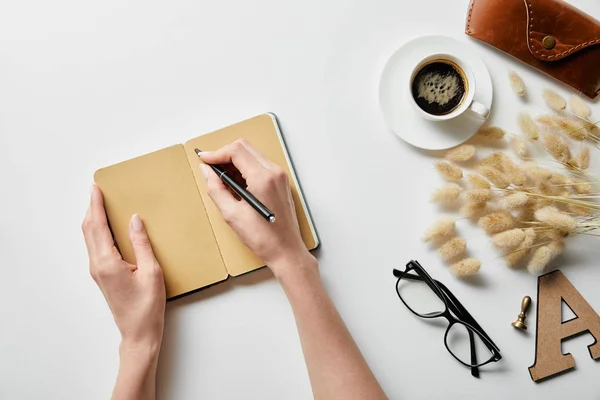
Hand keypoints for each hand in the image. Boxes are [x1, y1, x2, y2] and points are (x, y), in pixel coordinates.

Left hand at [82, 186, 165, 352]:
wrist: (138, 333)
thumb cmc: (147, 307)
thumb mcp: (152, 271)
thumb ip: (142, 243)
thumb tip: (135, 220)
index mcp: (107, 262)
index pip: (98, 226)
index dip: (95, 205)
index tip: (95, 188)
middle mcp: (97, 265)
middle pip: (89, 230)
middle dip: (91, 208)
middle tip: (97, 191)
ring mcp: (98, 271)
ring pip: (90, 238)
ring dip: (93, 219)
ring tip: (100, 204)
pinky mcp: (102, 275)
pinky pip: (96, 247)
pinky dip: (98, 231)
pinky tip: (107, 227)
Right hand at [199, 139, 313, 277]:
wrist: (286, 251)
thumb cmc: (263, 238)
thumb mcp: (232, 214)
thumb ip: (216, 189)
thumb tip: (207, 171)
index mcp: (263, 178)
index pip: (236, 151)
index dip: (216, 153)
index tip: (204, 159)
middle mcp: (274, 172)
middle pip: (245, 147)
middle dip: (224, 154)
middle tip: (210, 168)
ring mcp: (280, 176)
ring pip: (252, 155)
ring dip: (235, 161)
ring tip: (221, 178)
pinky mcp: (281, 182)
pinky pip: (260, 165)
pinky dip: (245, 168)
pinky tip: (236, 184)